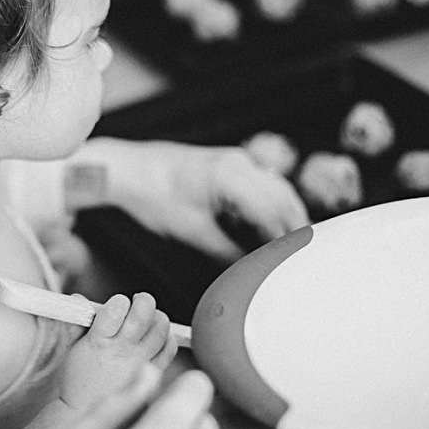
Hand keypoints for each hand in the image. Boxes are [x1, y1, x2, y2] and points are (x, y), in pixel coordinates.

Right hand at [60, 293, 178, 410]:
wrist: (85, 409)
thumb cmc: (77, 376)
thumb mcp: (71, 346)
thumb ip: (77, 320)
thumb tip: (79, 298)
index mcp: (98, 342)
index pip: (116, 308)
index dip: (119, 301)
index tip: (117, 306)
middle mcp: (122, 351)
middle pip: (144, 314)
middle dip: (144, 301)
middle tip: (139, 302)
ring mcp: (140, 362)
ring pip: (161, 328)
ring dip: (157, 317)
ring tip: (149, 318)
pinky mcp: (152, 373)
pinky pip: (169, 348)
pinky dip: (167, 337)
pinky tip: (158, 336)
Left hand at [71, 138, 308, 261]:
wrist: (129, 169)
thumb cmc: (152, 195)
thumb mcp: (192, 232)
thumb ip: (226, 252)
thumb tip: (248, 269)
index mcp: (231, 178)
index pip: (273, 214)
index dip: (285, 241)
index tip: (292, 261)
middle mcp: (239, 163)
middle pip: (283, 198)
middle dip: (294, 227)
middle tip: (299, 256)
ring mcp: (236, 159)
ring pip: (277, 188)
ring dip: (285, 215)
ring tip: (287, 244)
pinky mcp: (229, 162)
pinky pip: (262, 182)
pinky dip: (270, 204)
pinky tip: (266, 225)